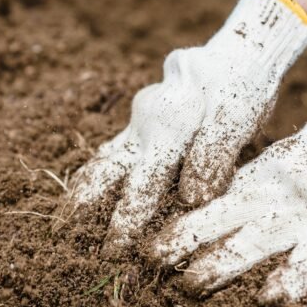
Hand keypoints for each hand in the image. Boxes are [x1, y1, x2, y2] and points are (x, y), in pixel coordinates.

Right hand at [70, 0, 306, 254]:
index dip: (128, 220)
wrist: (239, 54)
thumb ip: (213, 156)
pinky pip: (113, 155)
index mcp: (165, 124)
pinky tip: (86, 200)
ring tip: (63, 226)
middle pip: (105, 171)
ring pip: (102, 162)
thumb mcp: (238, 117)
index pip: (142, 183)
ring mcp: (139, 123)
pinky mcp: (143, 125)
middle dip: (86, 210)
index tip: (116, 252)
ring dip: (83, 194)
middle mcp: (142, 124)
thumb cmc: (243, 87)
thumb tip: (190, 199)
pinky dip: (97, 179)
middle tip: (68, 243)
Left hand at [152, 59, 306, 305]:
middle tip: (147, 263)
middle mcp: (276, 196)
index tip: (152, 239)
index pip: (216, 202)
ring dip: (218, 265)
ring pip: (251, 242)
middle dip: (184, 242)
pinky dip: (289, 282)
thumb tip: (263, 197)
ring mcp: (304, 215)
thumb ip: (288, 181)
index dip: (185, 222)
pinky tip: (267, 302)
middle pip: (219, 220)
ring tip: (188, 285)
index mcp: (268, 175)